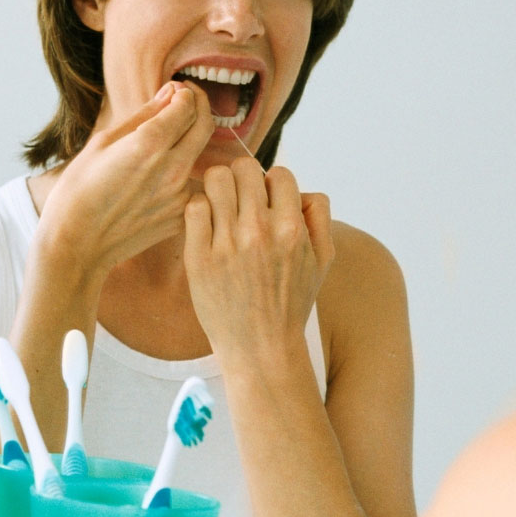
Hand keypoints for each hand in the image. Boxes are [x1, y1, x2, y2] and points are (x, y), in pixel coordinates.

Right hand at [35, 81, 215, 272]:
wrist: (77, 244)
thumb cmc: (79, 190)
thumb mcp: (103, 142)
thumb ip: (144, 115)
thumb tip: (171, 92)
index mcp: (150, 143)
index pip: (188, 104)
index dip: (184, 93)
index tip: (177, 92)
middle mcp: (172, 168)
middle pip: (205, 126)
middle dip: (199, 107)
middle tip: (186, 103)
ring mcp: (180, 196)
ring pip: (200, 158)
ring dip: (188, 145)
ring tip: (163, 148)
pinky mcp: (181, 217)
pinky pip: (191, 187)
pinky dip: (180, 177)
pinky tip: (155, 182)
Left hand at [182, 161, 333, 363]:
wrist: (261, 348)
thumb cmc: (290, 304)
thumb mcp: (322, 262)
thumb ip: (320, 219)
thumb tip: (304, 191)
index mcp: (292, 229)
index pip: (279, 173)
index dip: (272, 184)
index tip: (266, 202)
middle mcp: (260, 232)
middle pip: (244, 168)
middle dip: (243, 180)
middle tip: (239, 201)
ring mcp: (228, 244)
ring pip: (215, 179)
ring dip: (218, 189)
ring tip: (220, 209)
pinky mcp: (200, 257)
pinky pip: (193, 207)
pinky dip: (199, 210)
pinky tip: (206, 227)